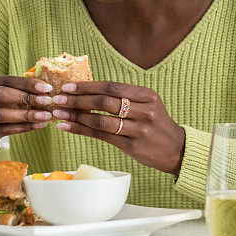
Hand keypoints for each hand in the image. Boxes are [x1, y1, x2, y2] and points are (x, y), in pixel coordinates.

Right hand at [0, 75, 54, 164]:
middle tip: (47, 101)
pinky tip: (38, 126)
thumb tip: (48, 89)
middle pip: (1, 93)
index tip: (48, 88)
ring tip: (46, 116)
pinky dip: (23, 127)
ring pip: (1, 114)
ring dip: (26, 115)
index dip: (28, 83)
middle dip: (26, 97)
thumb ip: (22, 91)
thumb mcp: (7, 98)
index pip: (7, 80)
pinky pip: (3, 130)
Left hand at [51, 81, 185, 175]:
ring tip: (59, 113)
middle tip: (58, 98)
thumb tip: (88, 91)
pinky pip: (102, 137)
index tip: (68, 86)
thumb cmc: (156, 125)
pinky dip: (82, 130)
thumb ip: (124, 98)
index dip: (88, 86)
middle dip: (78, 99)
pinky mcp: (133, 146)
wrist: (177, 149)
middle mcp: (145, 110)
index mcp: (147, 95)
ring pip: (101, 120)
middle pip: (105, 101)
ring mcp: (139, 129)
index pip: (112, 87)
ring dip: (76, 116)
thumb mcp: (147, 105)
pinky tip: (68, 127)